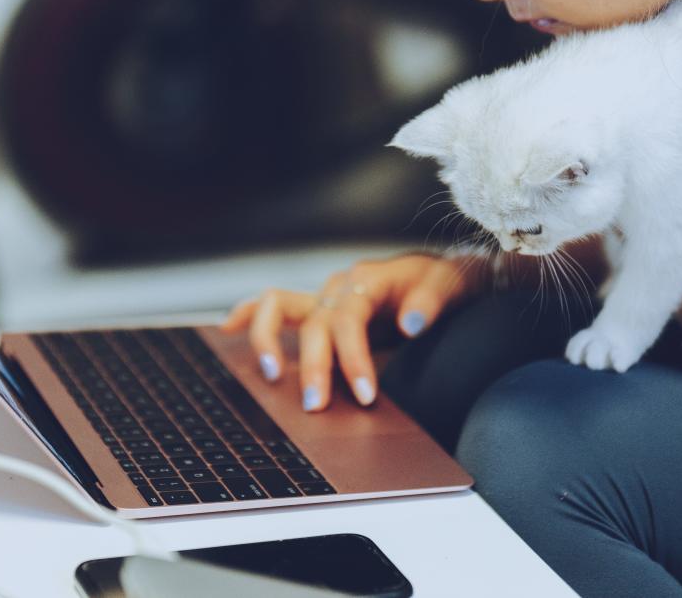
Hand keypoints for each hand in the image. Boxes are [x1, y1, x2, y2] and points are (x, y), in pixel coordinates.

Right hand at [217, 252, 490, 411]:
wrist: (443, 275)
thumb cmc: (446, 281)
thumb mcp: (453, 283)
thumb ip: (433, 300)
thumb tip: (412, 323)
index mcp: (368, 279)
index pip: (349, 320)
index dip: (353, 359)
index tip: (365, 396)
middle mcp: (339, 286)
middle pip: (314, 324)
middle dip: (312, 366)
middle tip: (316, 406)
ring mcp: (324, 296)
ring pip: (278, 307)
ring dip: (268, 341)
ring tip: (269, 376)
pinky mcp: (318, 309)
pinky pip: (273, 305)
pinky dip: (248, 315)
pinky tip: (227, 331)